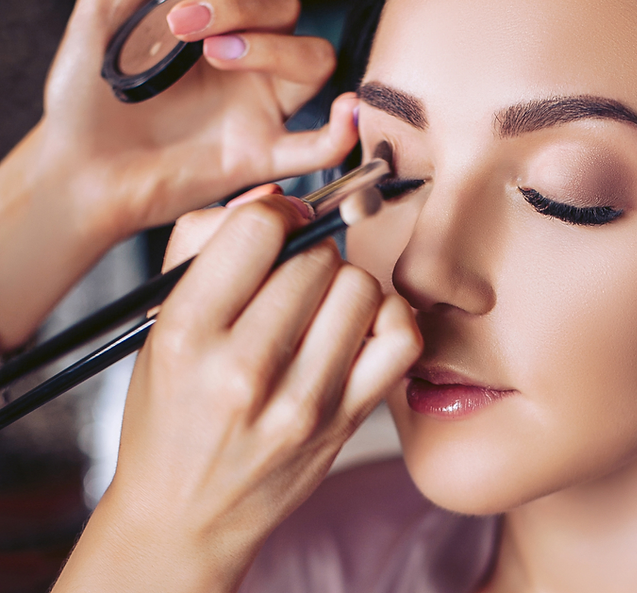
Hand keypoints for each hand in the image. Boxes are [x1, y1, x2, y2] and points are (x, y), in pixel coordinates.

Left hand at [41, 0, 357, 235]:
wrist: (80, 170)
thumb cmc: (87, 95)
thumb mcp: (108, 10)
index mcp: (216, 20)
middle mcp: (248, 58)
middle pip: (289, 9)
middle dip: (246, 4)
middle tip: (187, 23)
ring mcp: (260, 105)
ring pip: (315, 60)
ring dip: (277, 48)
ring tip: (218, 57)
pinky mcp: (261, 154)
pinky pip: (319, 145)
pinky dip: (342, 131)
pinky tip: (343, 112)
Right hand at [54, 194, 421, 592]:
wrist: (187, 514)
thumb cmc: (171, 411)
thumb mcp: (161, 324)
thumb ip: (203, 243)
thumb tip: (273, 196)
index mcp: (188, 335)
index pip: (257, 229)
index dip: (274, 213)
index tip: (275, 227)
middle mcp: (244, 371)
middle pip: (317, 257)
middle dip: (307, 254)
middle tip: (291, 279)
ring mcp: (303, 402)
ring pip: (360, 288)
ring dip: (344, 284)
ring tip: (320, 305)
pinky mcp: (346, 421)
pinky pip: (400, 336)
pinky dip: (386, 317)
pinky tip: (357, 327)